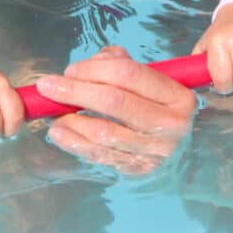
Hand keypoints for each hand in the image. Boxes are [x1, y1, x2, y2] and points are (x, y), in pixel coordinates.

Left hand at [35, 46, 196, 174]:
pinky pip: (101, 156)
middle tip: (48, 86)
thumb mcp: (152, 77)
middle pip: (114, 101)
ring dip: (72, 119)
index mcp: (178, 96)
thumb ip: (121, 62)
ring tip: (52, 111)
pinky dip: (75, 143)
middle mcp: (171, 125)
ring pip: (104, 132)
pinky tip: (60, 133)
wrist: (183, 143)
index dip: (94, 69)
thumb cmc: (160, 103)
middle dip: (75, 91)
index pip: (129, 74)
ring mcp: (155, 151)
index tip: (70, 70)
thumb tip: (90, 64)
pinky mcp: (139, 169)